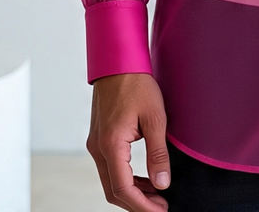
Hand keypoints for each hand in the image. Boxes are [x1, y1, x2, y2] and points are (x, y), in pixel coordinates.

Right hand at [85, 72, 171, 210]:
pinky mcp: (99, 138)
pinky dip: (126, 177)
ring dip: (132, 191)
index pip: (122, 189)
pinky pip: (110, 167)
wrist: (118, 62)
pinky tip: (144, 178)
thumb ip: (158, 152)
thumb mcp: (155, 117)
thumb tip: (163, 182)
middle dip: (137, 203)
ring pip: (110, 180)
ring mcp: (96, 144)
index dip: (142, 205)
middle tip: (161, 207)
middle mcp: (98, 148)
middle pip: (113, 190)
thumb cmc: (137, 84)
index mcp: (110, 145)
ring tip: (157, 194)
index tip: (161, 211)